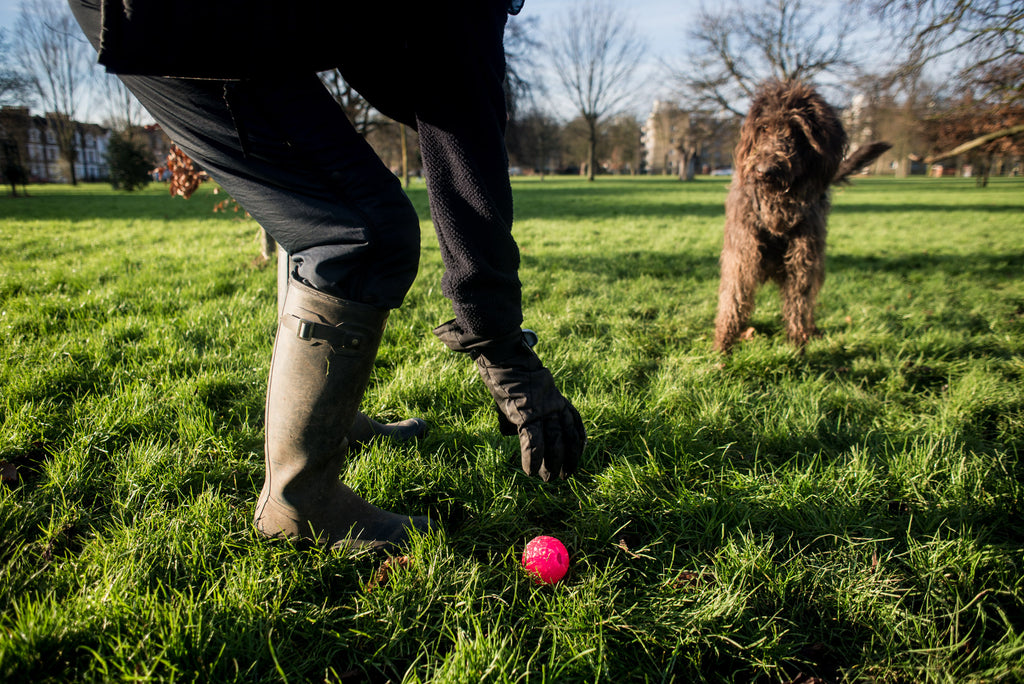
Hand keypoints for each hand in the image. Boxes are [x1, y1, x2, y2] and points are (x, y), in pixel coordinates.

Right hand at [434, 320, 584, 480]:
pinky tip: (530, 471)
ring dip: (553, 464)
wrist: (504, 353)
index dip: (579, 437)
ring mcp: (541, 410)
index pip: (574, 419)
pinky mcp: (526, 414)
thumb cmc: (510, 366)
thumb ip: (529, 403)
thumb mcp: (527, 385)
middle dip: (569, 458)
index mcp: (555, 396)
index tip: (582, 450)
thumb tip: (516, 427)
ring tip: (550, 479)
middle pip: (567, 436)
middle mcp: (554, 404)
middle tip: (565, 475)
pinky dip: (532, 459)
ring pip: (554, 443)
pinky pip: (533, 442)